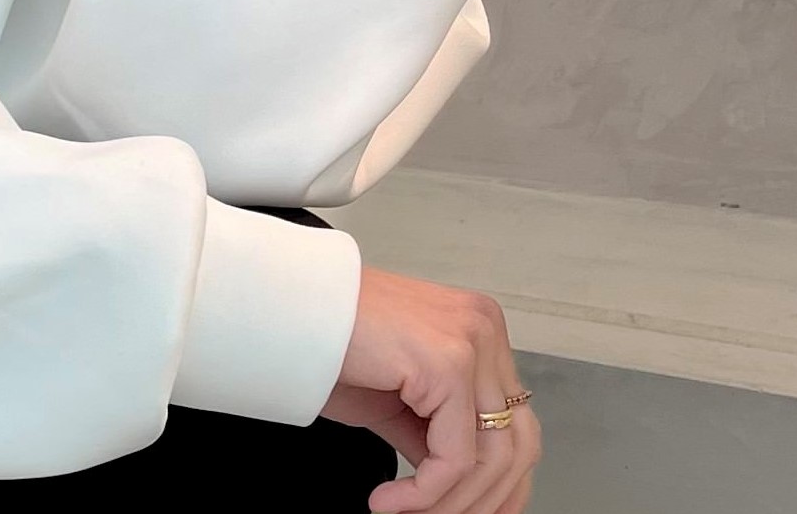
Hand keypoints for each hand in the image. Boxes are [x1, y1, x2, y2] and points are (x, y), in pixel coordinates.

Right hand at [321, 267, 540, 512]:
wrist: (282, 306)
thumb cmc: (324, 337)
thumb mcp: (394, 395)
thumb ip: (432, 429)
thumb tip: (454, 480)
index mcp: (477, 329)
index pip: (516, 423)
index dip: (503, 484)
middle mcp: (484, 329)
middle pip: (519, 443)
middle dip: (485, 500)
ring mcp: (472, 343)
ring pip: (493, 457)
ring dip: (450, 503)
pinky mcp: (449, 363)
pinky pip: (454, 456)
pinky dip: (426, 493)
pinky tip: (390, 500)